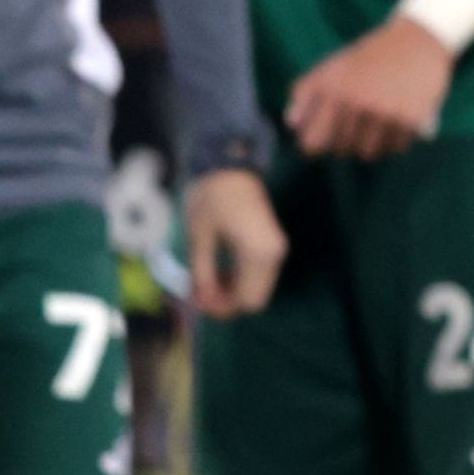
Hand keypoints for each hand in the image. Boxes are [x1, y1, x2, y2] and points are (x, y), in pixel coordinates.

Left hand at [180, 167, 288, 316]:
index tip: (196, 300)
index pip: (246, 300)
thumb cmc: (213, 198)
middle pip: (256, 299)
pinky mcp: (273, 246)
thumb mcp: (200, 238)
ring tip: (208, 282)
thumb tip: (201, 300)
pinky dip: (241, 281)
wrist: (232, 168)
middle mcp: (275, 256)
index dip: (221, 307)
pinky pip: (260, 277)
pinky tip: (222, 272)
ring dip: (234, 292)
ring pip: (259, 290)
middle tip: (201, 293)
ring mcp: (277, 251)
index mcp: (259, 254)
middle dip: (227, 302)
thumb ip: (202, 273)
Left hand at [284, 19, 451, 160]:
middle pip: (342, 151)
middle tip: (359, 123)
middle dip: (347, 141)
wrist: (418, 40)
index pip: (313, 143)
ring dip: (373, 143)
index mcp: (333, 90)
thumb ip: (305, 91)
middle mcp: (357, 102)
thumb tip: (292, 124)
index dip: (317, 144)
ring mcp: (384, 112)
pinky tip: (399, 120)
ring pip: (370, 153)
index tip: (326, 138)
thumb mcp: (332, 66)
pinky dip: (398, 139)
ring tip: (379, 123)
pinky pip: (397, 148)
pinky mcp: (411, 119)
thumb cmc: (370, 56)